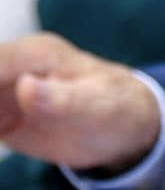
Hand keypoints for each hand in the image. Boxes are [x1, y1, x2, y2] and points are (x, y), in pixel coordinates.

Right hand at [0, 33, 161, 172]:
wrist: (126, 125)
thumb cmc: (116, 109)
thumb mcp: (95, 107)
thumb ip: (60, 99)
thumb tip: (25, 87)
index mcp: (37, 54)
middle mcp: (16, 66)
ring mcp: (5, 89)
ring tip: (0, 131)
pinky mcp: (0, 114)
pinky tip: (0, 136)